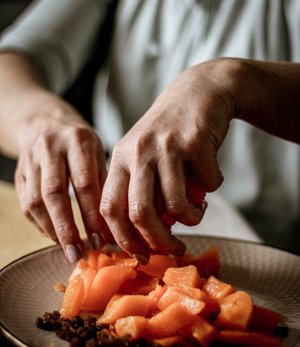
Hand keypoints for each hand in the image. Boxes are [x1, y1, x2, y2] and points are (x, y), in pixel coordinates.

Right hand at [14, 95, 111, 262]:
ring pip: (35, 201)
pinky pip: (26, 203)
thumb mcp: (98, 152)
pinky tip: (54, 236)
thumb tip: (113, 225)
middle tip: (77, 253)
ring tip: (67, 249)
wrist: (44, 122)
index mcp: (78, 141)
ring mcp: (31, 160)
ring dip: (51, 230)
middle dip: (66, 228)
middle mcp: (51, 148)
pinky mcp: (19, 172)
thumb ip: (104, 184)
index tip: (99, 240)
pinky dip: (40, 224)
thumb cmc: (79, 143)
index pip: (84, 184)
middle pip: (54, 193)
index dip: (91, 216)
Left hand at [100, 59, 235, 261]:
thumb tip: (150, 237)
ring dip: (192, 218)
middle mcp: (138, 152)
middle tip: (176, 250)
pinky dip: (212, 189)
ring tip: (198, 211)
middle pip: (141, 214)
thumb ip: (141, 193)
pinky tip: (210, 179)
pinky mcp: (195, 141)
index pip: (110, 209)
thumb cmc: (170, 133)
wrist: (200, 91)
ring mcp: (166, 146)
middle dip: (160, 242)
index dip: (123, 239)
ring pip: (176, 204)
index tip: (141, 256)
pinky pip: (207, 184)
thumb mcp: (144, 157)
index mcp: (119, 159)